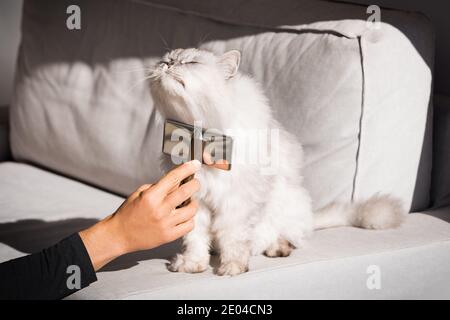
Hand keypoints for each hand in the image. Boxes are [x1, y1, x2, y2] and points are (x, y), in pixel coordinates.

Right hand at [79, 160, 200, 270]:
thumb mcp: (140, 193)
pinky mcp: (169, 236)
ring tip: (188, 202)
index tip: (195, 164)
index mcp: (151, 196)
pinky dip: (190, 218)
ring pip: (191, 210)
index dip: (187, 169)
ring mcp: (165, 224)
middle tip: (195, 183)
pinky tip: (184, 215)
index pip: (173, 178)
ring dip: (193, 203)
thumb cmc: (129, 213)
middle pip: (186, 192)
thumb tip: (178, 180)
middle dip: (195, 184)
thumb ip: (159, 186)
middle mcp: (159, 210)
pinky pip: (189, 225)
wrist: (119, 235)